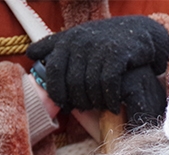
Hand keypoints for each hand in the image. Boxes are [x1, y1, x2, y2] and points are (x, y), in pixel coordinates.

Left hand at [27, 15, 168, 121]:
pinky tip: (112, 106)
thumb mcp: (77, 38)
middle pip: (72, 81)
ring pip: (90, 84)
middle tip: (84, 109)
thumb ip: (54, 45)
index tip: (62, 104)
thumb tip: (30, 53)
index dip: (56, 91)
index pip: (54, 70)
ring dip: (93, 101)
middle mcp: (80, 42)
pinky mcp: (117, 55)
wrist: (138, 32)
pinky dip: (109, 98)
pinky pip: (108, 83)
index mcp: (67, 40)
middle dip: (77, 100)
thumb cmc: (104, 40)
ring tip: (97, 108)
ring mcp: (99, 48)